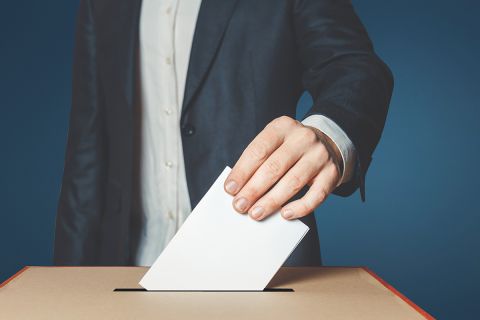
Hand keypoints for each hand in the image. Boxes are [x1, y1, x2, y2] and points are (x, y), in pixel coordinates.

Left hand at [224, 116, 342, 220]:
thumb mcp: (274, 144)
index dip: (242, 171)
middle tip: (239, 206)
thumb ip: (257, 161)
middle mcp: (303, 138)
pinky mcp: (332, 173)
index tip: (230, 189)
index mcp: (282, 126)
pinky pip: (316, 195)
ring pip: (293, 181)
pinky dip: (300, 207)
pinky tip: (285, 214)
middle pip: (274, 167)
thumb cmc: (290, 149)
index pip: (259, 150)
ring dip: (272, 201)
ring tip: (256, 213)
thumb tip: (238, 189)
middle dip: (254, 189)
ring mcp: (319, 155)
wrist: (327, 144)